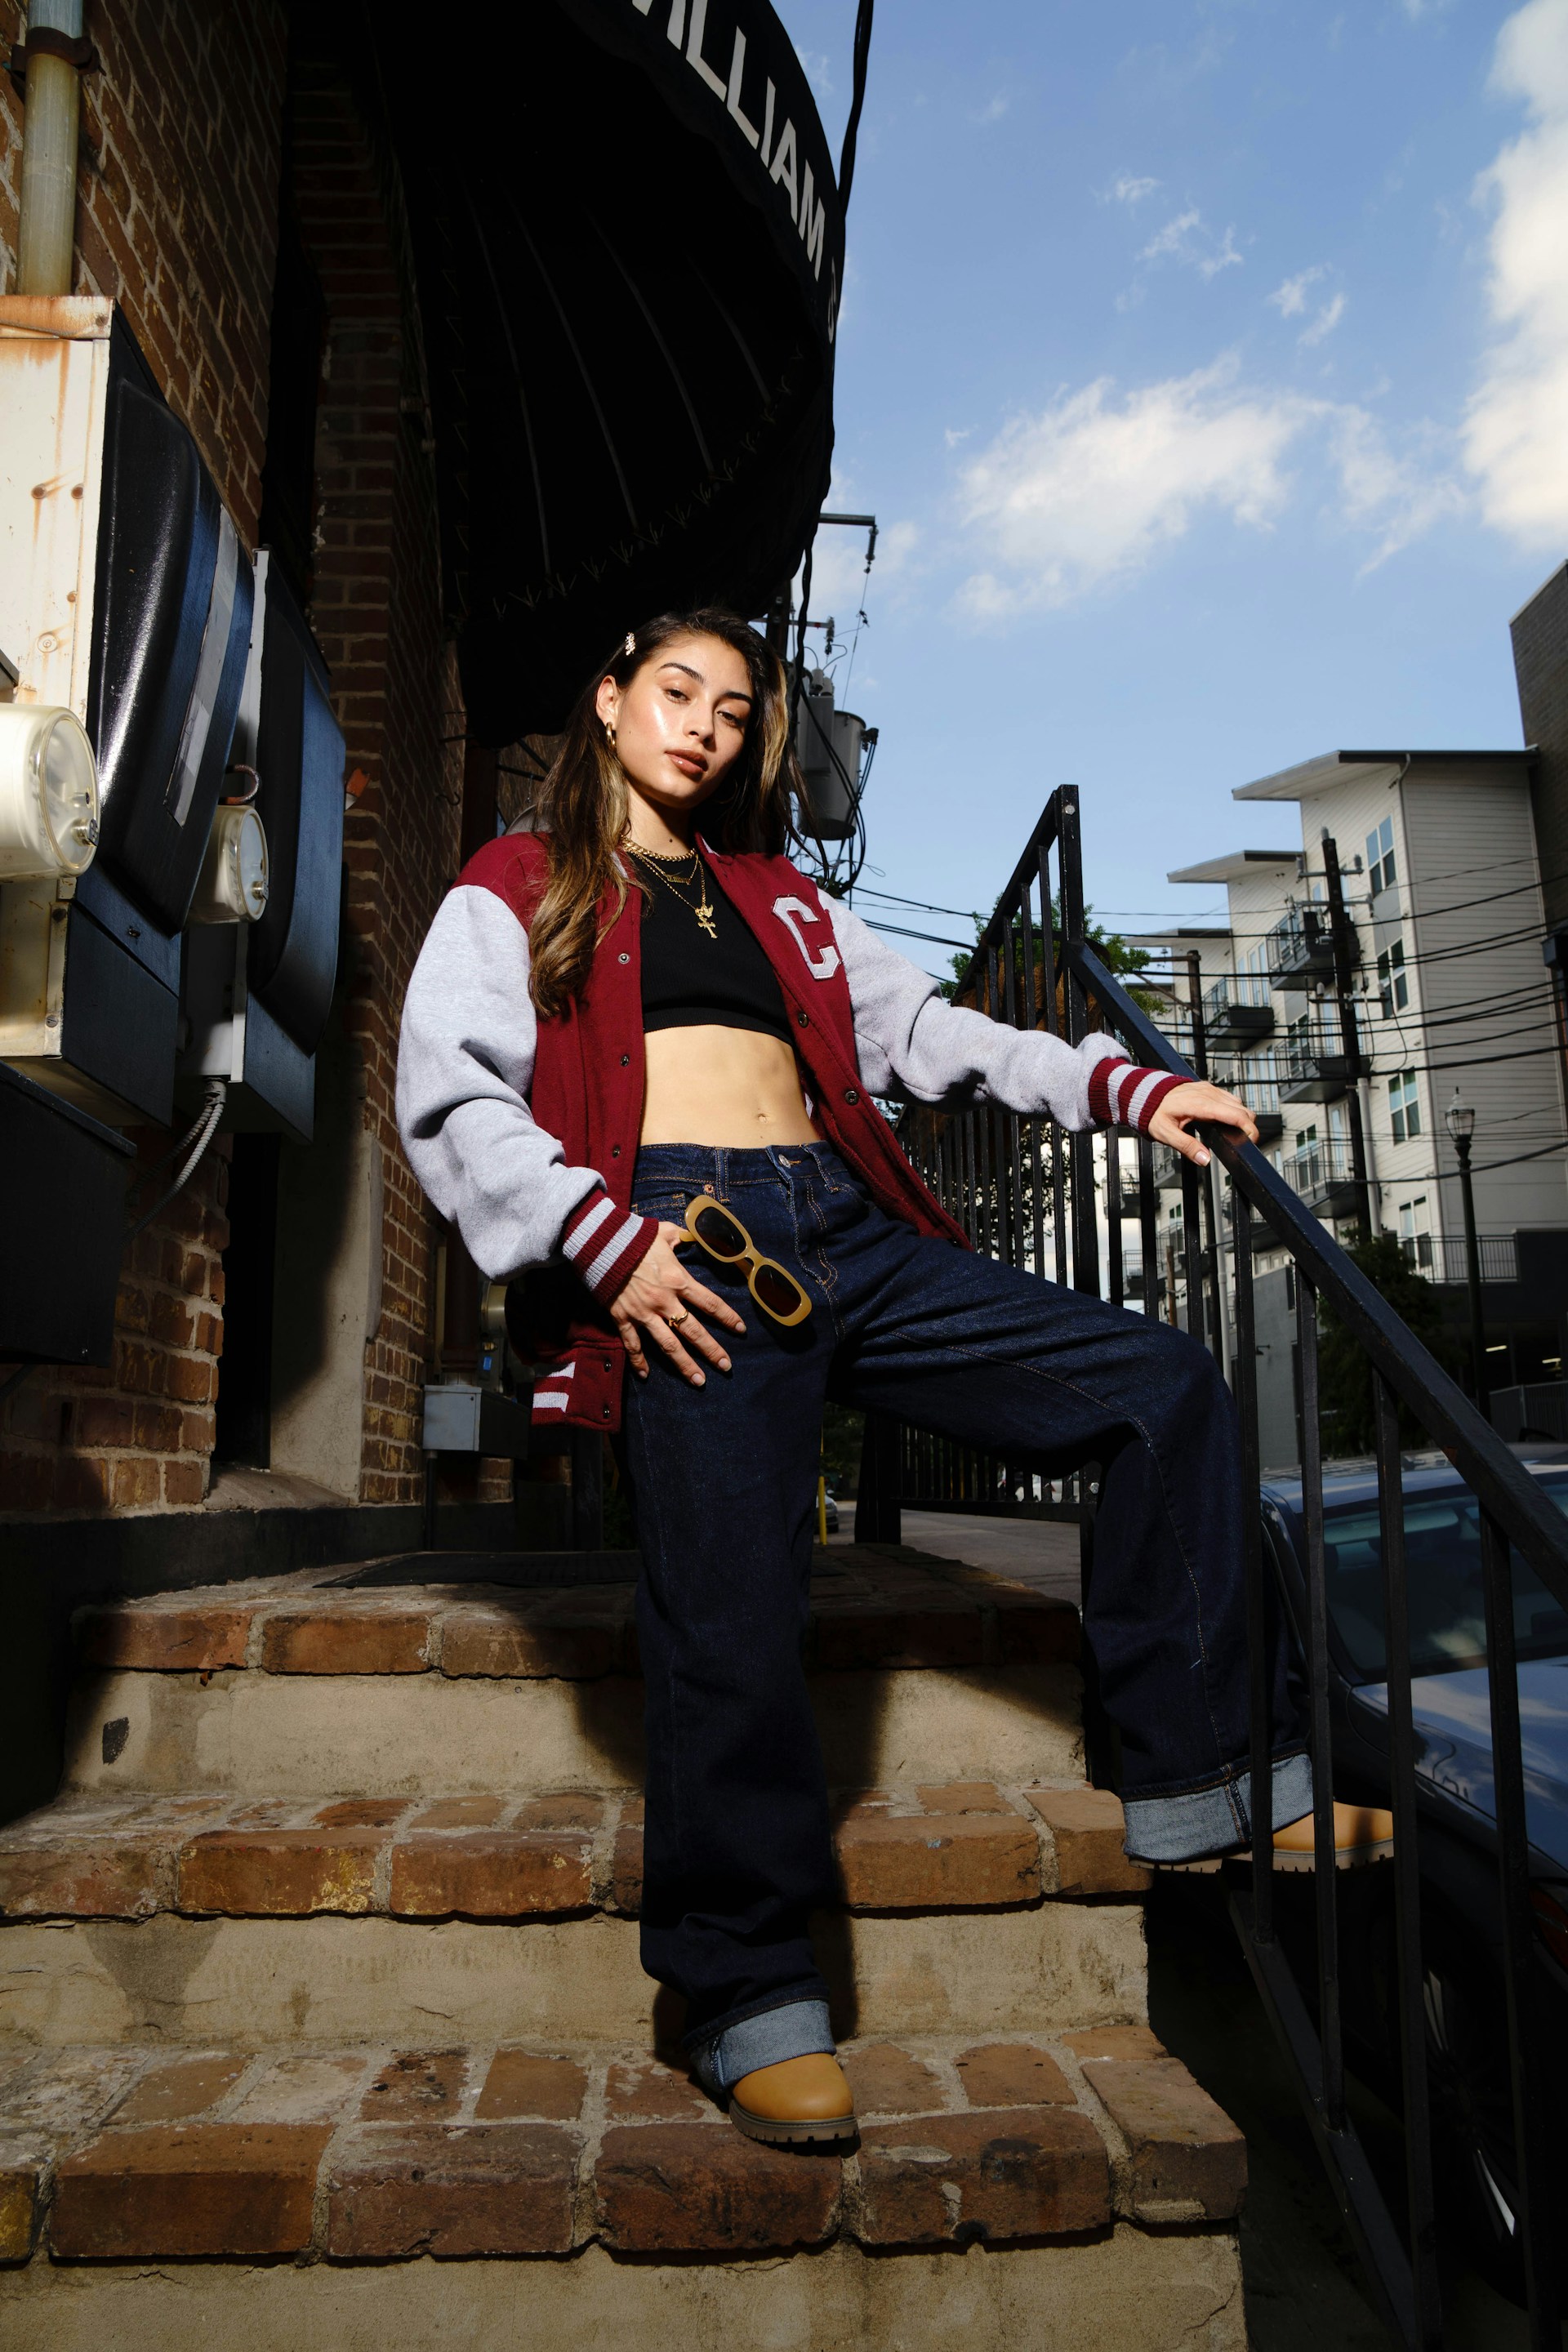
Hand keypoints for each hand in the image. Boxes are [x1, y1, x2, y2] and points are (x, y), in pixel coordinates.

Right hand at [610, 1222, 745, 1386]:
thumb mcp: (663, 1232)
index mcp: (679, 1280)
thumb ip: (680, 1237)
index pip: (710, 1303)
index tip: (741, 1330)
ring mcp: (643, 1312)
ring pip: (668, 1345)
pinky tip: (645, 1376)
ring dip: (684, 1365)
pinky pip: (633, 1344)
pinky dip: (638, 1361)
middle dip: (712, 1350)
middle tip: (726, 1367)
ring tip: (698, 1381)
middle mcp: (664, 1301)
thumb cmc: (633, 1235)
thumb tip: (690, 1235)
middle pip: (694, 1331)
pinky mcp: (622, 1318)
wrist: (599, 1243)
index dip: (727, 1317)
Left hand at [1147, 1081, 1258, 1167]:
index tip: (1252, 1141)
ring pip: (1237, 1103)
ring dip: (1240, 1117)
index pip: (1235, 1114)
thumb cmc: (1155, 1112)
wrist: (1147, 1094)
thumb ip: (1186, 1147)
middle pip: (1242, 1109)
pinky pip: (1228, 1098)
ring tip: (1232, 1133)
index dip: (1249, 1128)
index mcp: (1200, 1104)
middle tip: (1242, 1142)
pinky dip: (1232, 1109)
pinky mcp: (1208, 1088)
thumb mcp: (1166, 1134)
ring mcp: (1209, 1089)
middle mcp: (1208, 1094)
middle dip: (1247, 1126)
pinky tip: (1223, 1120)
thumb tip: (1205, 1160)